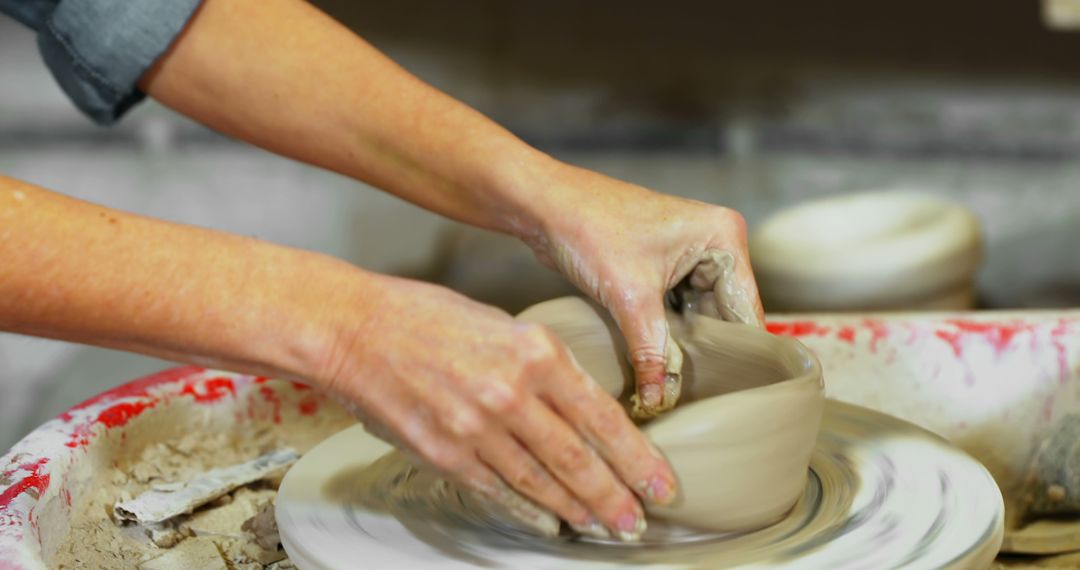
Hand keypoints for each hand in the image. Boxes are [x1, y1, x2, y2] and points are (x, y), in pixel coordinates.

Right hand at [319, 275, 676, 539]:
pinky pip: (498, 490)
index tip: (659, 483)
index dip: (637, 457)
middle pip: (578, 459)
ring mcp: (477, 428)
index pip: (603, 417)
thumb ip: (542, 364)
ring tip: (602, 526)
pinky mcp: (444, 453)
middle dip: (615, 497)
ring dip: (577, 509)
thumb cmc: (425, 316)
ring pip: (541, 482)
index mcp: (535, 352)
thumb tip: (578, 403)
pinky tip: (549, 523)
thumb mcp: (502, 324)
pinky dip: (528, 511)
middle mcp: (512, 393)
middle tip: (638, 521)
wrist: (353, 328)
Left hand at [520, 162, 764, 417]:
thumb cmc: (588, 228)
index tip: (728, 394)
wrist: (544, 206)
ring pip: (697, 317)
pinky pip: (675, 310)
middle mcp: (713, 243)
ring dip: (682, 346)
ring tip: (671, 384)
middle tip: (692, 395)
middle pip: (722, 316)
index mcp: (723, 238)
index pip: (744, 310)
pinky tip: (656, 362)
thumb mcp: (629, 298)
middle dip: (704, 353)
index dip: (734, 354)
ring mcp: (688, 254)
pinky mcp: (662, 266)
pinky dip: (665, 334)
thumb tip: (661, 401)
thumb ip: (652, 352)